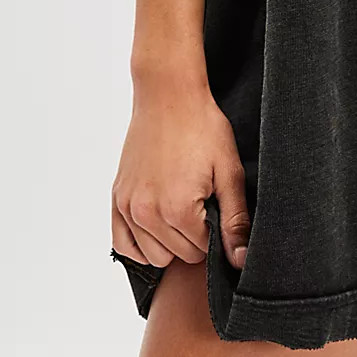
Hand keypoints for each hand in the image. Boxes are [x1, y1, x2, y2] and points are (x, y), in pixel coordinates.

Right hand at [111, 72, 251, 273]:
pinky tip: (158, 224)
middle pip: (179, 256)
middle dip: (195, 237)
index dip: (216, 232)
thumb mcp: (229, 171)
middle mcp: (146, 214)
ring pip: (153, 256)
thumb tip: (240, 261)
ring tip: (181, 208)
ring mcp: (127, 207)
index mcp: (177, 210)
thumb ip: (235, 220)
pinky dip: (141, 242)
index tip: (217, 205)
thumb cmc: (202, 127)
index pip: (203, 250)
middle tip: (201, 202)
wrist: (168, 96)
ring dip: (170, 241)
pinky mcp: (117, 198)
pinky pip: (124, 243)